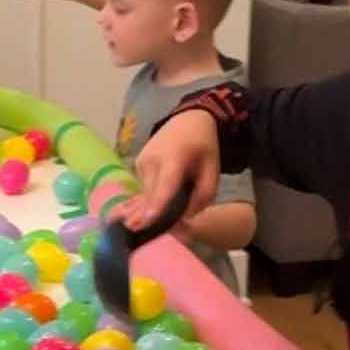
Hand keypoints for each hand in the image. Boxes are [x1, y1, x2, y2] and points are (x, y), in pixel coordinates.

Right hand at [122, 111, 219, 229]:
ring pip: (146, 194)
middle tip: (170, 230)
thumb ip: (203, 195)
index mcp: (175, 158)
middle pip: (152, 196)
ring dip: (155, 205)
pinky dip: (151, 196)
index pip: (165, 185)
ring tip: (161, 208)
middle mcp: (152, 160)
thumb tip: (186, 217)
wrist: (188, 119)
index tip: (146, 221)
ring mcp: (141, 162)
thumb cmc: (203, 145)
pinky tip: (157, 197)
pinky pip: (144, 188)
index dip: (156, 204)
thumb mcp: (213, 169)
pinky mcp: (137, 164)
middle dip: (157, 214)